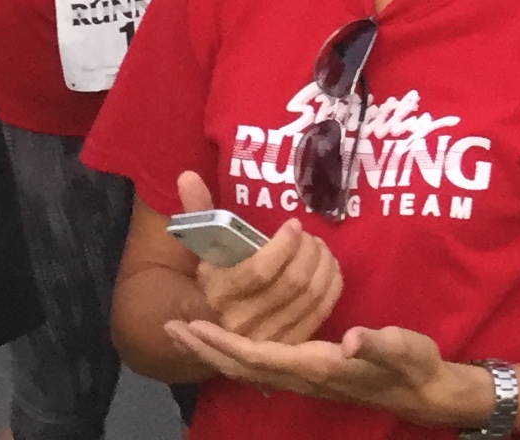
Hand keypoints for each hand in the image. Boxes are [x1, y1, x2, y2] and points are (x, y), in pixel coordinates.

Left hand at [163, 318, 489, 425]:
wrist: (423, 391)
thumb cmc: (413, 365)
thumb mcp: (403, 349)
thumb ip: (379, 343)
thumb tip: (354, 338)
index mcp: (318, 366)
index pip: (259, 356)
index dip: (224, 343)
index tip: (193, 325)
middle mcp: (303, 375)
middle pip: (242, 365)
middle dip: (205, 348)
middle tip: (170, 328)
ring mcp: (304, 377)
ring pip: (248, 368)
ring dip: (214, 351)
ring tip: (187, 333)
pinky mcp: (309, 372)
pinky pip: (261, 366)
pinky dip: (235, 353)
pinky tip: (226, 343)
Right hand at [165, 172, 340, 351]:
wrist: (213, 324)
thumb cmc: (215, 273)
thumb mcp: (203, 244)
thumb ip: (198, 210)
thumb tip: (187, 175)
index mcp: (217, 294)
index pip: (259, 272)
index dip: (282, 246)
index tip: (293, 225)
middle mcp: (241, 322)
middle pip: (291, 283)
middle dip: (308, 252)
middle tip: (309, 235)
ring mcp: (268, 339)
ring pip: (309, 296)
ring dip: (322, 265)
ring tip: (319, 247)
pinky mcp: (290, 345)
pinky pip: (321, 312)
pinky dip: (331, 285)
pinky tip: (328, 267)